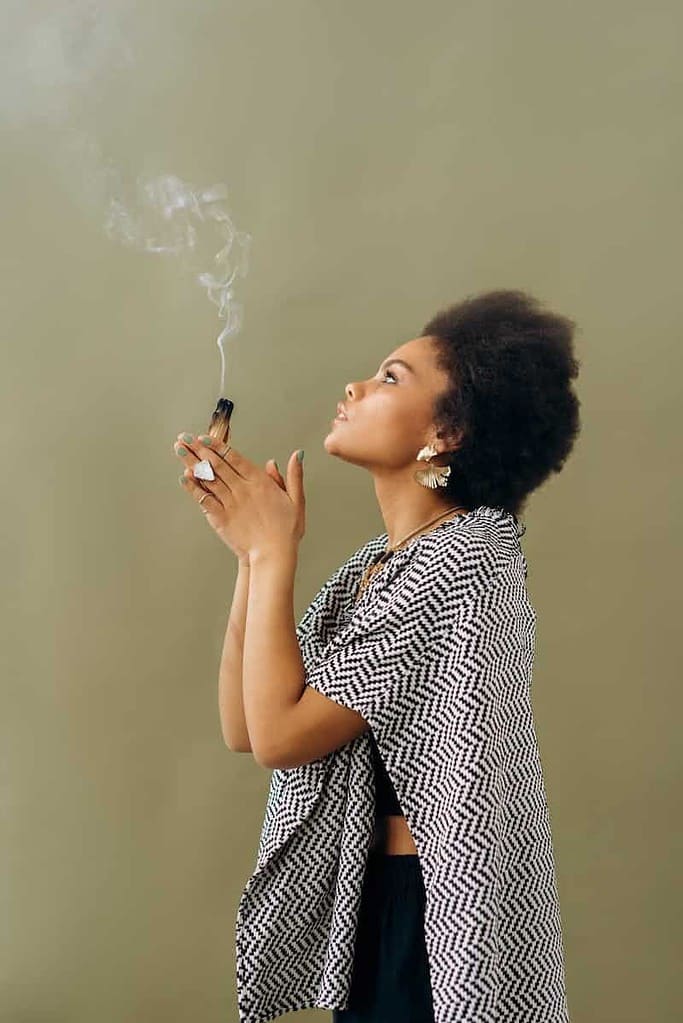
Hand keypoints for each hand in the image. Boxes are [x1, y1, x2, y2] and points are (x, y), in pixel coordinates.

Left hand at [174, 433, 305, 561]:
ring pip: (207, 478)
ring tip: (179, 450)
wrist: (274, 554)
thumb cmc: (286, 530)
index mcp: (260, 482)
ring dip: (192, 462)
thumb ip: (293, 476)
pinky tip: (184, 477)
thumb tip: (294, 456)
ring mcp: (230, 504)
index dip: (217, 446)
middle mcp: (242, 490)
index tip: (204, 437)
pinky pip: (204, 499)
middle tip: (184, 438)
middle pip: (216, 464)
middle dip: (199, 449)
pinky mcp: (221, 518)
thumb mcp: (296, 500)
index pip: (234, 458)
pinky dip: (193, 488)